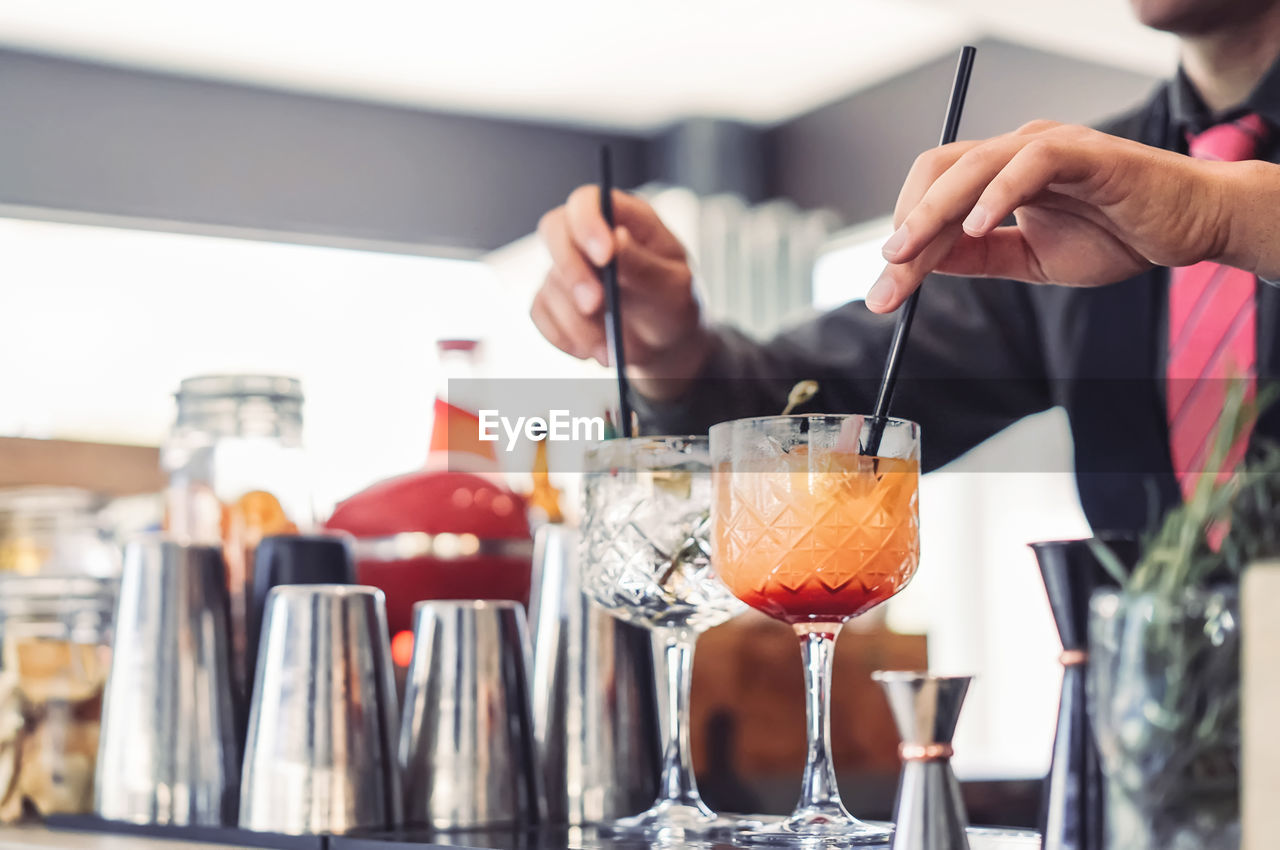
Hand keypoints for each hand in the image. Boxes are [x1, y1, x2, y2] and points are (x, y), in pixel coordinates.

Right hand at [531, 186, 710, 399]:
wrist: (662, 342)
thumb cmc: (672, 305)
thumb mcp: (673, 287)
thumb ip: (644, 265)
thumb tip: (617, 239)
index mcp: (623, 218)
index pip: (589, 200)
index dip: (588, 223)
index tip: (604, 257)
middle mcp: (588, 236)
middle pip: (554, 231)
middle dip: (573, 272)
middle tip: (595, 305)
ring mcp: (567, 267)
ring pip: (550, 284)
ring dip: (578, 322)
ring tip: (611, 346)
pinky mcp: (552, 300)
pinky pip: (541, 315)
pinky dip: (565, 337)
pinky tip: (594, 348)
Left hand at [866, 120, 1279, 311]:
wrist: (1189, 228)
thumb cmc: (1117, 235)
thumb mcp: (1031, 258)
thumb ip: (979, 258)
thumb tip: (923, 265)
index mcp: (1001, 173)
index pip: (935, 193)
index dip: (905, 235)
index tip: (886, 285)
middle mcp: (1019, 151)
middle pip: (942, 174)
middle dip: (908, 227)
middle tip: (889, 277)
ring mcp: (1051, 147)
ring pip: (976, 163)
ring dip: (936, 210)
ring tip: (913, 252)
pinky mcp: (1088, 154)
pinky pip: (1033, 162)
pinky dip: (999, 191)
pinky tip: (977, 226)